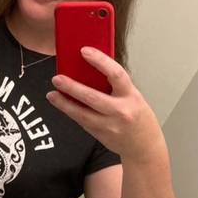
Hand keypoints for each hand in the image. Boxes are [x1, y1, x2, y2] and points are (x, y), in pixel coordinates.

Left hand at [46, 47, 165, 162]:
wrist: (144, 146)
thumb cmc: (138, 117)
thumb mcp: (132, 96)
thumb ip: (114, 85)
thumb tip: (90, 69)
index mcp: (131, 95)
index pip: (116, 74)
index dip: (100, 61)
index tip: (85, 51)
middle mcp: (121, 111)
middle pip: (92, 97)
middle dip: (72, 87)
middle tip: (57, 78)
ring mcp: (110, 125)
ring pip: (82, 113)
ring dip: (64, 103)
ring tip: (52, 94)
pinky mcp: (100, 135)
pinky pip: (82, 121)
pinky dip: (71, 112)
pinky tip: (62, 104)